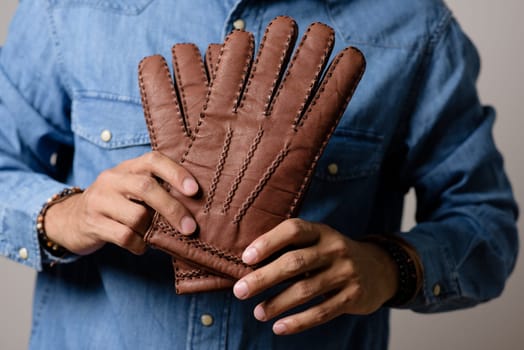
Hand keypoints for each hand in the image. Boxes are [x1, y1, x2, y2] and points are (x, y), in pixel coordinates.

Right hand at [44, 151, 198, 255]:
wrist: (70, 219)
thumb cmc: (116, 204)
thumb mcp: (132, 190)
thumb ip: (157, 191)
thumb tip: (194, 208)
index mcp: (128, 167)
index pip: (153, 160)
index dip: (176, 173)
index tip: (194, 190)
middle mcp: (112, 179)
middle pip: (147, 188)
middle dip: (172, 208)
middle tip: (189, 227)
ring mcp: (99, 200)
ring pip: (137, 216)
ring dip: (152, 231)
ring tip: (154, 236)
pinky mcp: (93, 223)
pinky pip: (125, 236)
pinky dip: (139, 245)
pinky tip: (141, 246)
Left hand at [232, 219, 398, 334]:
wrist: (379, 269)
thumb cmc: (332, 255)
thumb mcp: (317, 241)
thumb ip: (290, 248)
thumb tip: (248, 264)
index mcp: (321, 231)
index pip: (293, 230)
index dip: (268, 242)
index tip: (245, 258)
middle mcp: (335, 249)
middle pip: (294, 263)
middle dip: (264, 278)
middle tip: (240, 291)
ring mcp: (345, 273)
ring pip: (306, 290)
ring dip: (277, 303)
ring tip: (258, 312)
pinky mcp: (353, 297)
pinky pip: (322, 312)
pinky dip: (298, 322)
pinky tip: (279, 327)